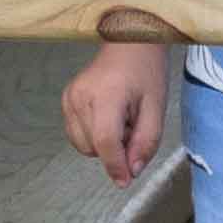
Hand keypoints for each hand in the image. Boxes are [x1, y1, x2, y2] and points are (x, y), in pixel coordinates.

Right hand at [65, 31, 172, 185]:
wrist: (129, 40)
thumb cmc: (146, 70)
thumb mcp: (157, 107)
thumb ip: (146, 142)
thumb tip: (132, 171)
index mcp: (107, 95)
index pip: (105, 142)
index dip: (115, 166)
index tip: (125, 181)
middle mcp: (81, 96)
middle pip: (95, 147)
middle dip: (116, 149)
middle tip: (133, 125)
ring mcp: (69, 98)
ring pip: (84, 145)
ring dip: (104, 143)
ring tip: (121, 119)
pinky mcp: (65, 100)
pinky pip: (77, 134)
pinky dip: (94, 135)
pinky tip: (108, 116)